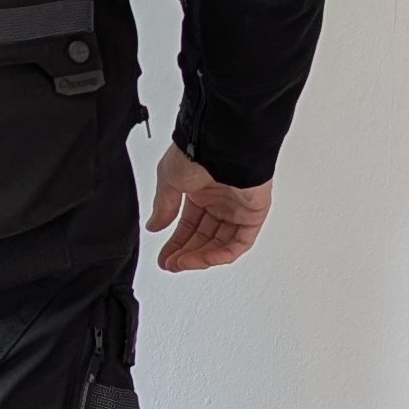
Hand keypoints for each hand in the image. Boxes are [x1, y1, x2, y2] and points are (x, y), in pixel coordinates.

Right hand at [146, 144, 271, 272]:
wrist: (222, 144)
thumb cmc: (198, 151)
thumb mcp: (169, 181)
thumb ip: (163, 207)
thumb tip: (154, 226)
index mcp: (201, 191)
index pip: (189, 226)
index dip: (176, 244)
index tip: (165, 258)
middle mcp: (221, 200)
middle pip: (204, 237)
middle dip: (186, 253)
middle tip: (172, 264)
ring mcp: (238, 208)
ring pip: (221, 243)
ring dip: (201, 257)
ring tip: (183, 263)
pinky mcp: (254, 213)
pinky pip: (241, 241)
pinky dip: (223, 254)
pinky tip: (204, 259)